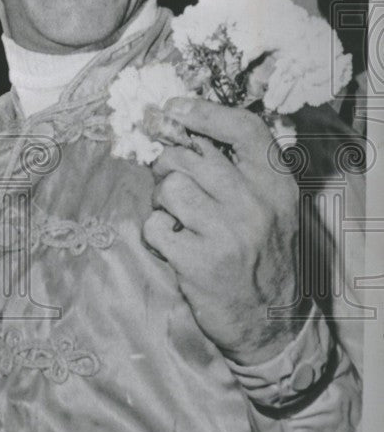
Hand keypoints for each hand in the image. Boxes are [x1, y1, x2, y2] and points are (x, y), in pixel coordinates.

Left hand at [142, 97, 301, 364]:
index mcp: (277, 186)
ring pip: (168, 188)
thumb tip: (185, 131)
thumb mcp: (270, 209)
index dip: (204, 112)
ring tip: (179, 220)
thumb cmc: (261, 257)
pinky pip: (154, 225)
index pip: (244, 129)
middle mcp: (255, 204)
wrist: (271, 323)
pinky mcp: (198, 261)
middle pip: (190, 156)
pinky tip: (175, 245)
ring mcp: (227, 233)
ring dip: (162, 202)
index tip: (173, 108)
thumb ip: (239, 171)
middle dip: (168, 167)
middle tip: (172, 185)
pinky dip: (156, 234)